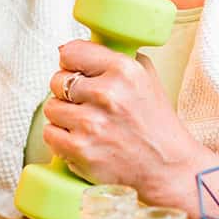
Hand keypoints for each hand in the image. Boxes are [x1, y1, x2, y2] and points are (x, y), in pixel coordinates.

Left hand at [41, 40, 208, 209]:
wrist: (169, 168)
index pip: (70, 52)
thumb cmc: (156, 123)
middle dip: (67, 92)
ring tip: (86, 124)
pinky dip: (60, 138)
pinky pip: (50, 134)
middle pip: (57, 81)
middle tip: (86, 104)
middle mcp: (107, 94)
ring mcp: (92, 124)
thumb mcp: (146, 78)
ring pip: (51, 108)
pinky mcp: (80, 151)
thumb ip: (115, 58)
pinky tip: (80, 140)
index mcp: (124, 70)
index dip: (71, 63)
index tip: (77, 72)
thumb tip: (70, 49)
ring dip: (64, 116)